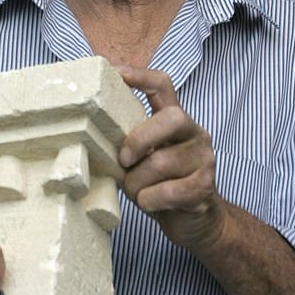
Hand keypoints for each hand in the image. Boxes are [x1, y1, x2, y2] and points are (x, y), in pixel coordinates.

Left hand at [116, 66, 225, 257]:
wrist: (195, 221)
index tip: (114, 73)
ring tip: (135, 191)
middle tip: (124, 160)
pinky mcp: (204, 187)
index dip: (139, 75)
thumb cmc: (160, 184)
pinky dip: (150, 200)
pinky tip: (150, 202)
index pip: (163, 85)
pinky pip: (168, 191)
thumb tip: (89, 133)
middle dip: (140, 139)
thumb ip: (129, 142)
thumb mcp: (143, 158)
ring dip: (137, 182)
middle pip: (172, 118)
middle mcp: (195, 134)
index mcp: (177, 121)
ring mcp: (204, 159)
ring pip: (161, 162)